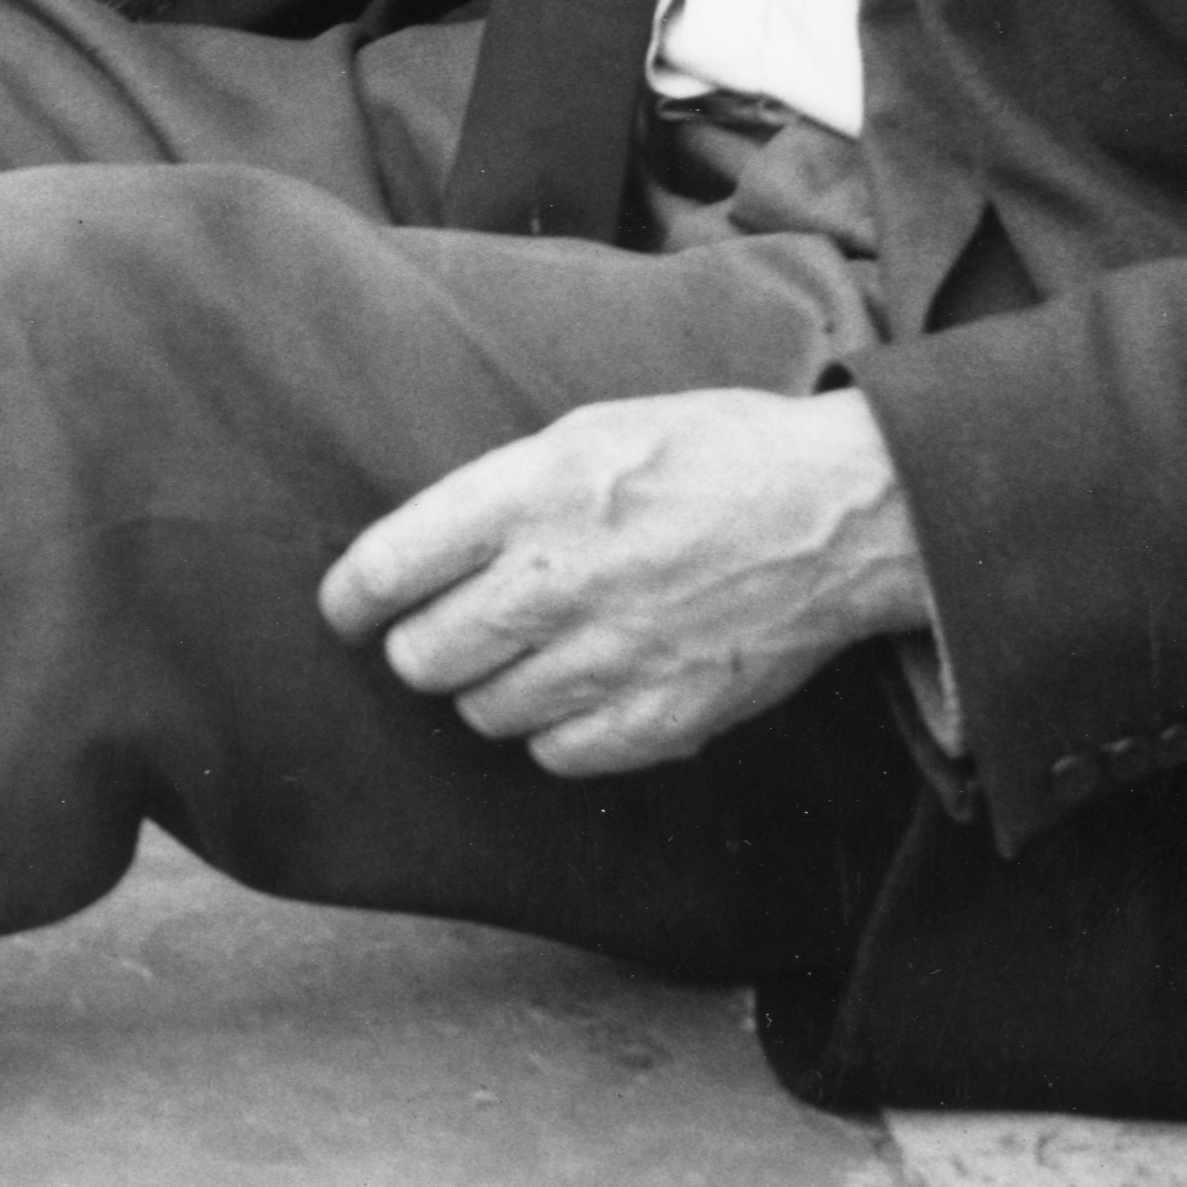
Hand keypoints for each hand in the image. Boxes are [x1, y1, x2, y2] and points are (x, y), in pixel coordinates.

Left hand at [321, 387, 926, 775]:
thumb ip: (501, 493)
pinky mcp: (664, 715)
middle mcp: (558, 580)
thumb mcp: (586, 432)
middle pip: (424, 656)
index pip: (388, 569)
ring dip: (488, 689)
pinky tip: (577, 694)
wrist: (839, 512)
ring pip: (484, 711)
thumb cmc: (709, 454)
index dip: (350, 601)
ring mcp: (611, 656)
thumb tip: (425, 551)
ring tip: (523, 657)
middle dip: (421, 647)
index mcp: (529, 495)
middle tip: (444, 632)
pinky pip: (558, 754)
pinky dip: (554, 733)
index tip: (346, 611)